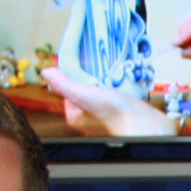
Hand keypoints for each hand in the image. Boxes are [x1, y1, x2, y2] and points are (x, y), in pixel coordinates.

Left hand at [40, 67, 174, 136]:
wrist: (144, 123)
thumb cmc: (114, 113)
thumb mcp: (84, 94)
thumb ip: (64, 84)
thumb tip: (46, 72)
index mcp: (75, 116)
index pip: (68, 87)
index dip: (74, 74)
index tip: (82, 66)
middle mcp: (87, 118)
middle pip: (83, 87)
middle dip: (90, 75)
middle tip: (98, 69)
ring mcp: (103, 114)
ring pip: (98, 88)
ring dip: (102, 78)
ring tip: (108, 73)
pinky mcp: (118, 110)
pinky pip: (111, 91)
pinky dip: (114, 83)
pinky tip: (118, 80)